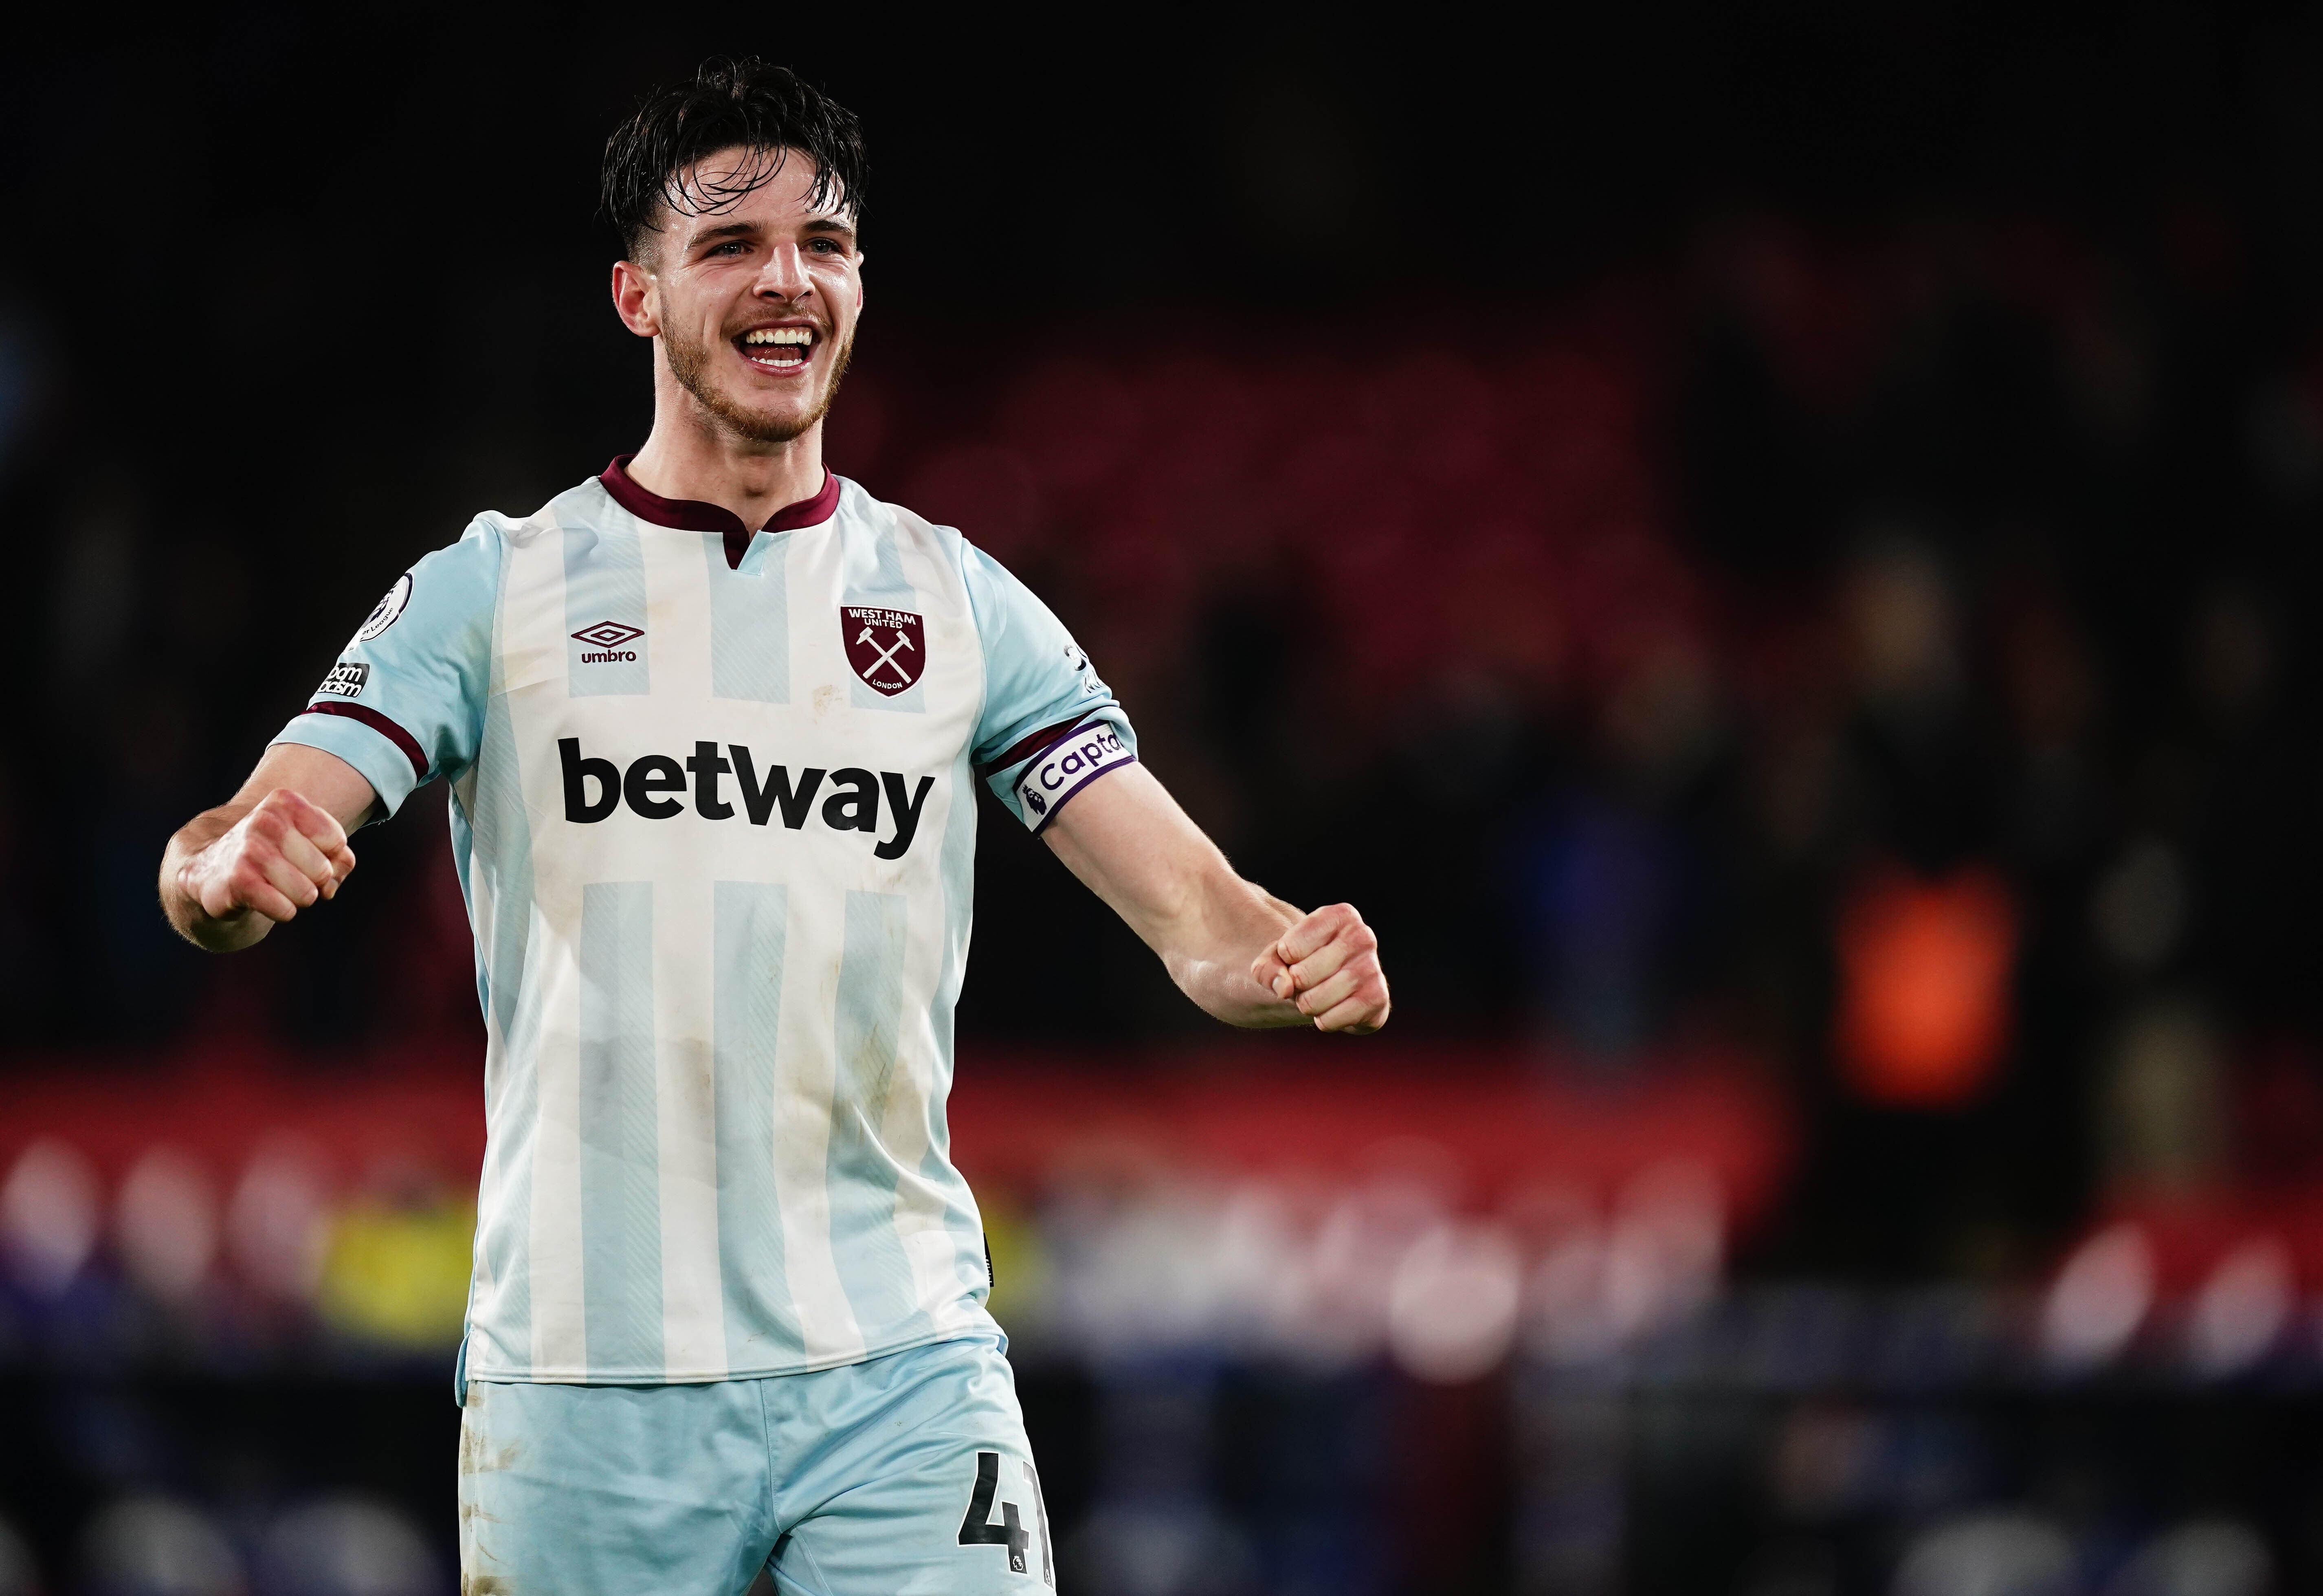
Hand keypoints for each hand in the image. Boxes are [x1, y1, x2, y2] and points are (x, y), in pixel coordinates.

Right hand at [180, 788, 357, 925]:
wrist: (211, 871)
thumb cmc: (275, 855)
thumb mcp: (311, 844)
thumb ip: (340, 859)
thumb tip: (331, 883)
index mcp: (285, 802)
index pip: (336, 842)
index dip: (328, 858)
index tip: (304, 854)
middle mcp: (266, 820)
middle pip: (323, 871)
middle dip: (313, 882)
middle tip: (286, 873)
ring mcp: (249, 850)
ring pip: (308, 894)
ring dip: (297, 898)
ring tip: (273, 885)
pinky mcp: (238, 881)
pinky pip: (286, 910)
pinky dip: (282, 911)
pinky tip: (262, 898)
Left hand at [1253, 903, 1390, 1033]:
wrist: (1333, 983)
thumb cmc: (1303, 961)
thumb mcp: (1276, 957)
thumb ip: (1266, 968)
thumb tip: (1284, 987)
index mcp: (1341, 915)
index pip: (1289, 949)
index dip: (1284, 960)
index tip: (1295, 957)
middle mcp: (1362, 936)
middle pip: (1301, 975)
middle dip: (1295, 986)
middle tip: (1305, 982)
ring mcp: (1373, 968)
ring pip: (1316, 1000)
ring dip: (1307, 1005)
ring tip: (1316, 996)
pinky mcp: (1377, 999)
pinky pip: (1332, 1020)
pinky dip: (1324, 1020)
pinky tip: (1332, 1009)